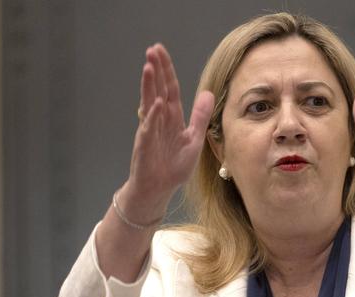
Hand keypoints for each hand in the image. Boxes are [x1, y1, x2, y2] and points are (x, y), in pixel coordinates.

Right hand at [123, 43, 213, 219]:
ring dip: (149, 85)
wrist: (160, 187)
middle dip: (155, 70)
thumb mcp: (194, 138)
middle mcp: (159, 120)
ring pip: (149, 103)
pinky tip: (155, 102)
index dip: (166, 71)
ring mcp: (150, 130)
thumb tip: (209, 93)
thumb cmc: (174, 166)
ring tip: (148, 66)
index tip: (161, 51)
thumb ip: (200, 116)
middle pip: (157, 90)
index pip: (169, 89)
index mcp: (172, 118)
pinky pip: (149, 127)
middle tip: (152, 49)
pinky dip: (152, 115)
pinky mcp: (146, 144)